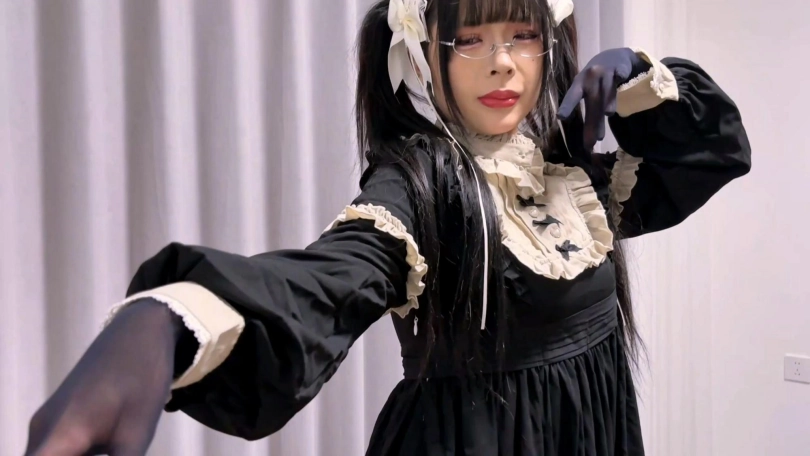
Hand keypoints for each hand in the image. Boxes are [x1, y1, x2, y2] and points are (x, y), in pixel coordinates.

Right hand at [25, 299, 182, 455]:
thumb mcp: (136, 435)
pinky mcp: (60, 418)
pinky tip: (109, 449)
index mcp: (59, 437)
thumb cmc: (141, 380)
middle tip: (113, 451)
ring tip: (116, 446)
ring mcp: (49, 423)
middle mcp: (43, 431)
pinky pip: (56, 451)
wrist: (141, 333)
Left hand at [557, 47, 650, 149]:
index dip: (567, 106)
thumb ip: (589, 111)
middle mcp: (590, 77)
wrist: (614, 56)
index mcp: (579, 84)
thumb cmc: (597, 79)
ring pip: (606, 88)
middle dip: (592, 121)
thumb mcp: (588, 90)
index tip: (561, 117)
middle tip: (592, 141)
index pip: (572, 97)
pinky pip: (621, 72)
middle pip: (592, 100)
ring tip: (608, 114)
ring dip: (607, 100)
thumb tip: (589, 139)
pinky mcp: (620, 67)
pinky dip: (621, 74)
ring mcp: (605, 71)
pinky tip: (622, 77)